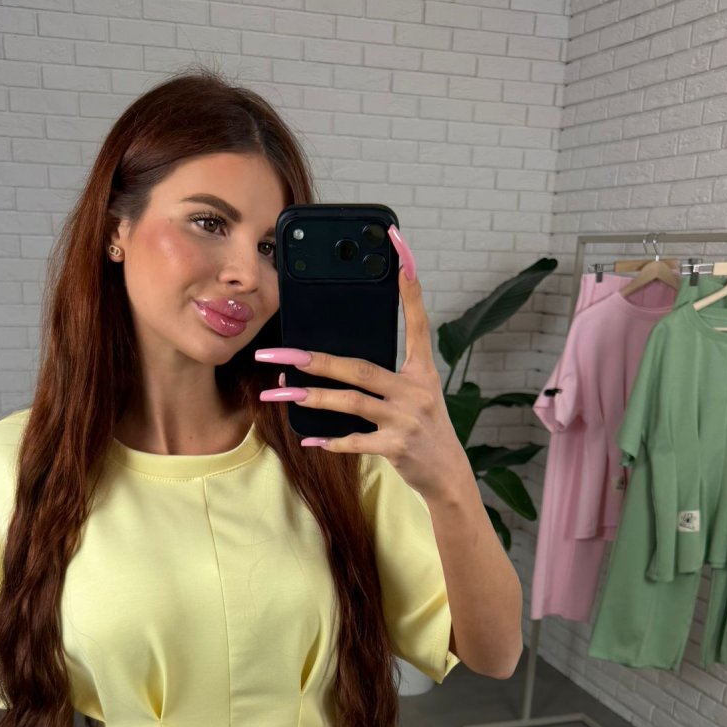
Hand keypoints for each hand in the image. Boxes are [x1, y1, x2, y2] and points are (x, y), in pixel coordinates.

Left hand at [254, 224, 467, 501]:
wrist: (448, 474)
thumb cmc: (425, 428)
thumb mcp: (417, 393)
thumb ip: (387, 375)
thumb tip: (336, 361)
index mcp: (421, 371)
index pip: (416, 322)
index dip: (410, 288)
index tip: (400, 252)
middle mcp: (415, 390)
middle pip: (360, 367)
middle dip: (315, 359)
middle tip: (279, 352)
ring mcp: (406, 418)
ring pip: (352, 402)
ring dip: (312, 398)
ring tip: (278, 393)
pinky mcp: (397, 447)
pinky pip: (357, 441)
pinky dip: (333, 441)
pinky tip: (309, 439)